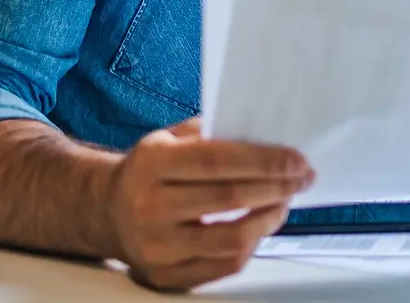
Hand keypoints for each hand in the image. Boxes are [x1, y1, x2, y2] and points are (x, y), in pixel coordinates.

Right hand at [104, 119, 313, 290]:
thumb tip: (269, 134)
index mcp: (152, 163)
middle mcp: (150, 206)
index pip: (219, 160)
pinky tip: (261, 226)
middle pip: (231, 198)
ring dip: (270, 218)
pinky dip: (252, 244)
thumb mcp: (169, 138)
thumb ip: (213, 133)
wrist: (106, 212)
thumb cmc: (150, 171)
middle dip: (278, 186)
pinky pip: (224, 265)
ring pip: (232, 239)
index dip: (265, 160)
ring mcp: (156, 246)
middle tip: (303, 177)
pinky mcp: (165, 275)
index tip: (298, 159)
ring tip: (284, 201)